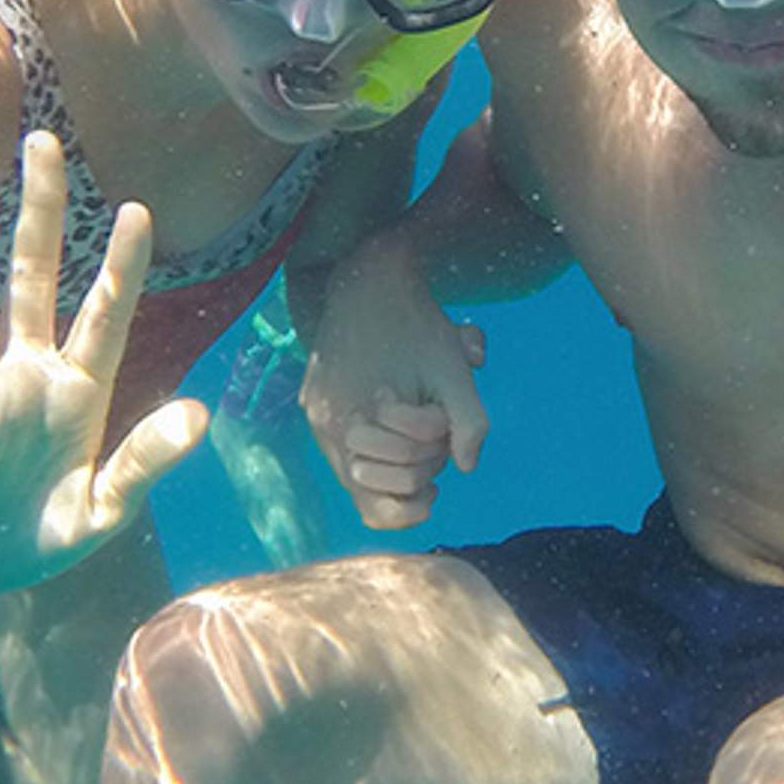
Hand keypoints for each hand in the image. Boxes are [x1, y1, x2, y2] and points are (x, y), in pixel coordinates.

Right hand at [0, 131, 209, 612]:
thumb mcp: (99, 516)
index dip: (121, 267)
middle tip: (43, 142)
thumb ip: (143, 465)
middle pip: (33, 281)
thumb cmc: (28, 543)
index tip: (138, 208)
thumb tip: (200, 417)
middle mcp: (23, 381)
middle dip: (36, 214)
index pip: (105, 318)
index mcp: (75, 400)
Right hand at [296, 239, 487, 530]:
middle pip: (370, 488)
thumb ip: (469, 421)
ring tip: (421, 427)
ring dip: (395, 456)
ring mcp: (314, 415)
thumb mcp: (454, 370)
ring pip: (357, 468)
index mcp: (350, 422)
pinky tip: (401, 416)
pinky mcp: (314, 401)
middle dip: (412, 469)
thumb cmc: (416, 323)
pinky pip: (346, 443)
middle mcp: (323, 426)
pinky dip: (378, 440)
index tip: (440, 478)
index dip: (415, 500)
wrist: (368, 275)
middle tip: (435, 433)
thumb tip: (467, 467)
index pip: (377, 507)